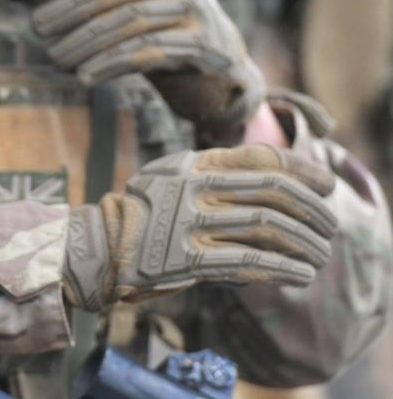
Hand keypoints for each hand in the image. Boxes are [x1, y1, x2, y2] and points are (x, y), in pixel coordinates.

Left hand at [33, 0, 263, 135]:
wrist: (222, 81)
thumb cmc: (164, 41)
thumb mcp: (133, 12)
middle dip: (71, 8)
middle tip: (37, 27)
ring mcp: (194, 14)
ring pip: (129, 21)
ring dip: (85, 40)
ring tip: (55, 58)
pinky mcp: (203, 48)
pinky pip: (149, 52)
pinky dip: (111, 63)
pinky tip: (85, 76)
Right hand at [62, 145, 336, 310]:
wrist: (102, 244)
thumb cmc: (144, 210)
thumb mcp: (174, 173)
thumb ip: (215, 170)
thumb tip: (274, 176)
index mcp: (196, 163)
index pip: (263, 158)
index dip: (304, 170)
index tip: (326, 185)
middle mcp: (196, 187)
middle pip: (274, 191)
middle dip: (312, 210)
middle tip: (329, 225)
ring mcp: (192, 222)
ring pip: (269, 226)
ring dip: (305, 243)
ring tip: (320, 254)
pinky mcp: (190, 258)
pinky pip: (250, 262)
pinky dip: (283, 269)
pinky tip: (299, 274)